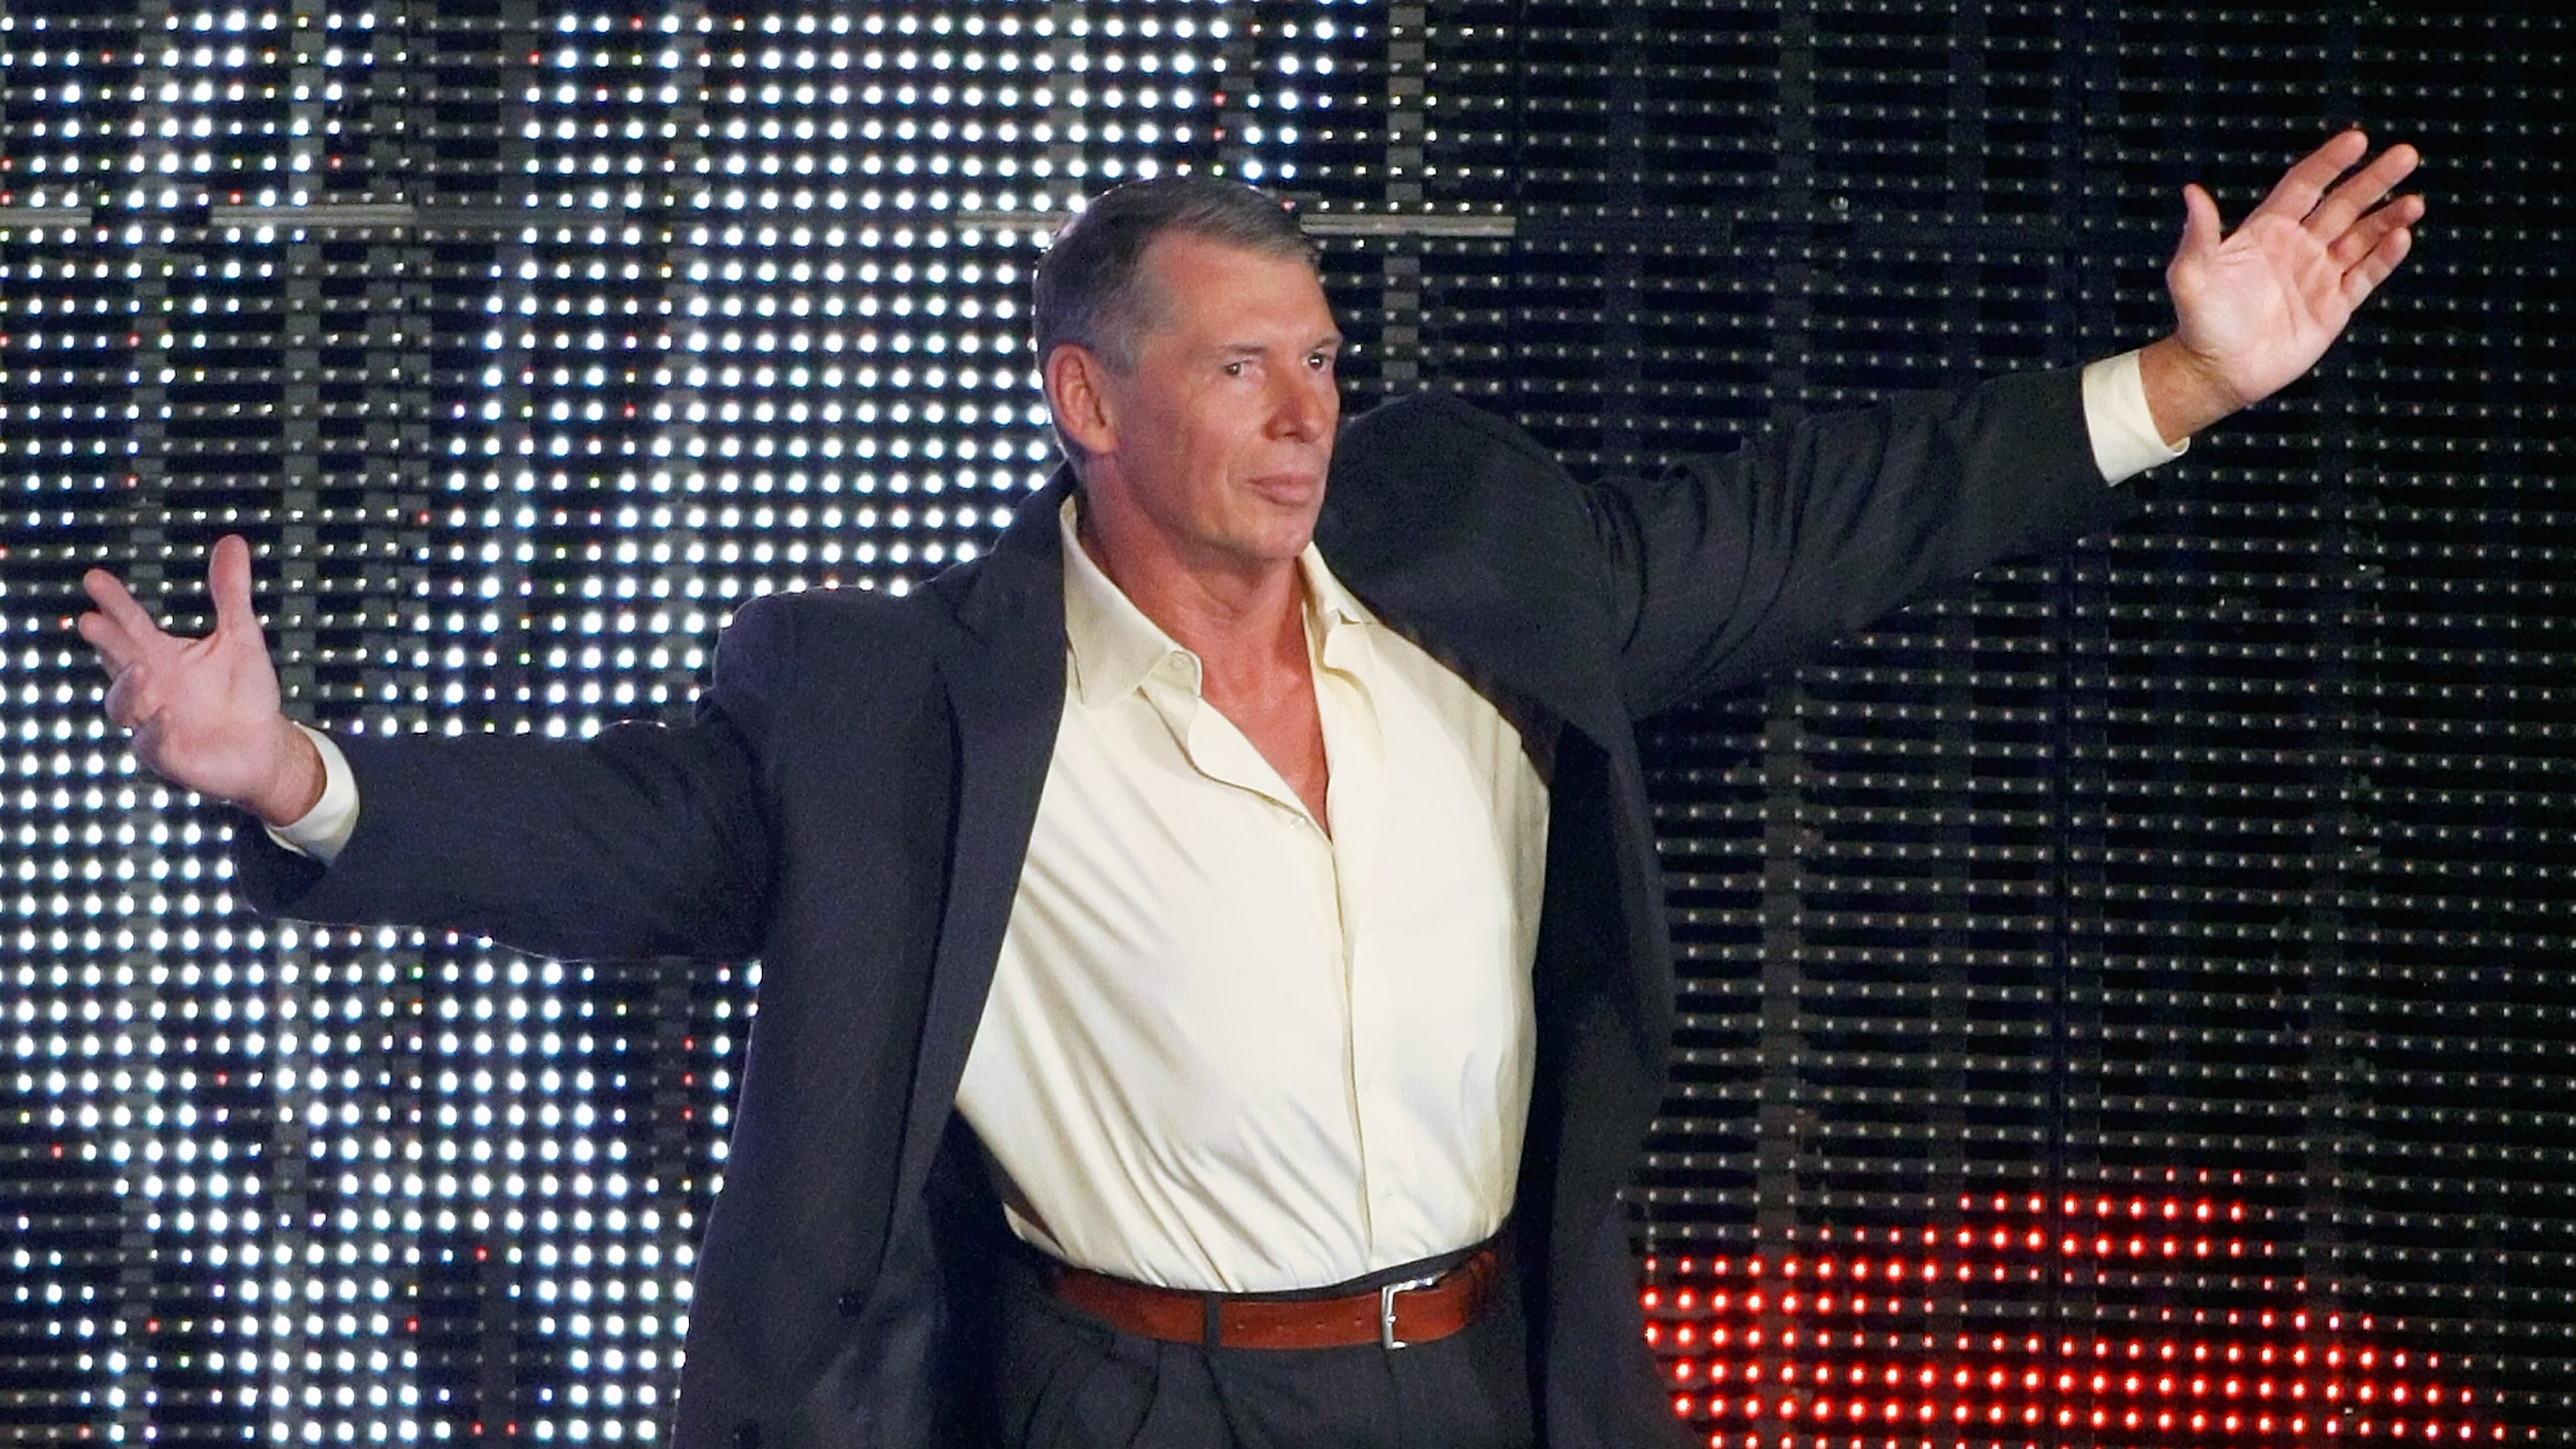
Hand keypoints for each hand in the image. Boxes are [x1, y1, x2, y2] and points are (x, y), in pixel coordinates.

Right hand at [77, 535, 323, 827]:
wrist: (264, 746)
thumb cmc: (244, 691)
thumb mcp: (242, 636)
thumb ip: (231, 593)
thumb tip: (231, 540)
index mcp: (159, 655)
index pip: (129, 624)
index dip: (112, 602)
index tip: (94, 578)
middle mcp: (148, 686)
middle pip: (116, 660)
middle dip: (103, 642)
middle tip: (88, 620)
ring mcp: (153, 721)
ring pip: (122, 705)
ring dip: (126, 687)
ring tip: (140, 666)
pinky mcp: (169, 755)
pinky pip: (151, 744)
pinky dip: (153, 730)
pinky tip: (164, 714)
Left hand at [2142, 129, 2424, 443]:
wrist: (2216, 373)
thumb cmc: (2199, 322)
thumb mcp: (2192, 277)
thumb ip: (2199, 236)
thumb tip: (2192, 192)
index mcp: (2267, 230)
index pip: (2305, 186)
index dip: (2329, 162)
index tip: (2357, 139)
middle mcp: (2298, 246)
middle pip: (2343, 204)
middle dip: (2374, 180)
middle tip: (2407, 154)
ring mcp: (2319, 275)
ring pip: (2362, 237)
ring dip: (2389, 217)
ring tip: (2415, 201)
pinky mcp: (2334, 306)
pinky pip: (2365, 276)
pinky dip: (2384, 257)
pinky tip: (2402, 237)